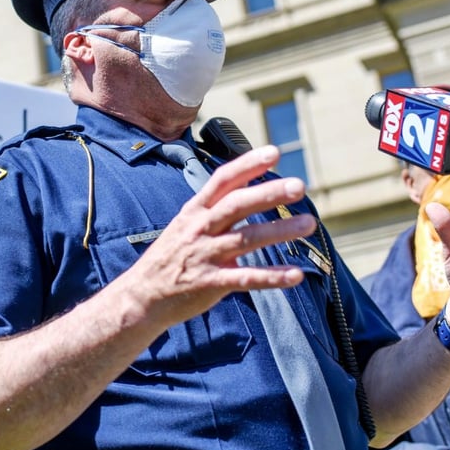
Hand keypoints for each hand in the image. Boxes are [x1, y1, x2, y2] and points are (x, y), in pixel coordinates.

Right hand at [123, 145, 315, 326]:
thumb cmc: (170, 258)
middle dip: (268, 193)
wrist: (141, 296)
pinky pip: (246, 278)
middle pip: (237, 205)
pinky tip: (295, 275)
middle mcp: (200, 229)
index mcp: (195, 212)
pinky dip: (272, 277)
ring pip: (246, 239)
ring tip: (308, 223)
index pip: (222, 180)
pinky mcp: (210, 284)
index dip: (247, 165)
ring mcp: (205, 256)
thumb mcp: (185, 225)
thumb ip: (215, 209)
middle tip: (298, 186)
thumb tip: (250, 189)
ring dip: (279, 231)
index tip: (274, 153)